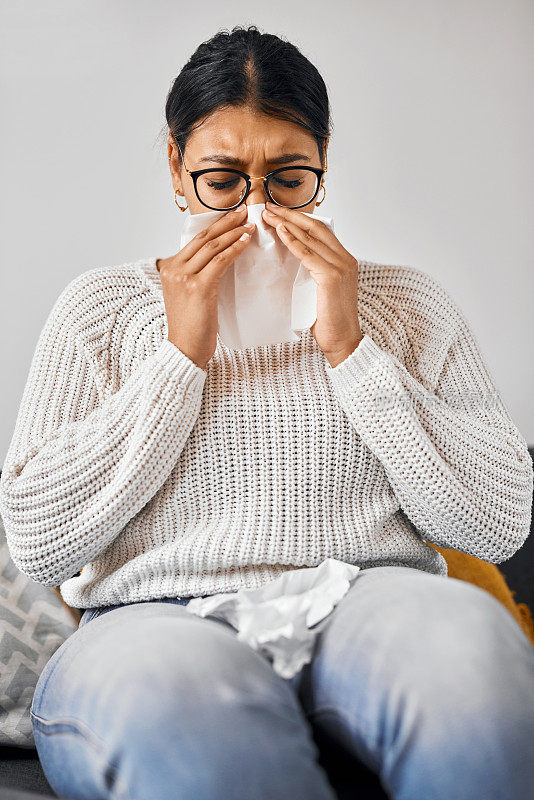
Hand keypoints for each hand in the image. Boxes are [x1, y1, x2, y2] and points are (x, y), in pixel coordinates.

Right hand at [159, 205, 254, 369]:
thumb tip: (218, 257)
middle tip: (244, 210)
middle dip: (226, 221)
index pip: (195, 240)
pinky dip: (234, 249)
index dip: (216, 226)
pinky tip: (245, 241)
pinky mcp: (197, 287)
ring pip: (212, 246)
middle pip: (203, 238)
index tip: (232, 216)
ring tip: (249, 224)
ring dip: (233, 232)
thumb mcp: (188, 293)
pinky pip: (219, 261)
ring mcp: (184, 277)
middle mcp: (173, 268)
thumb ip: (196, 274)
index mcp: (168, 267)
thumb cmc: (191, 325)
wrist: (185, 348)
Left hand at [262, 201, 362, 367]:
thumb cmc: (328, 320)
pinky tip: (280, 232)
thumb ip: (311, 272)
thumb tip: (291, 259)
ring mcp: (341, 267)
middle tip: (268, 207)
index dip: (299, 219)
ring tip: (268, 216)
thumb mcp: (318, 289)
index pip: (320, 231)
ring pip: (311, 237)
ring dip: (287, 224)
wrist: (341, 341)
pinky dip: (293, 241)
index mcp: (344, 260)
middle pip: (315, 227)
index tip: (278, 213)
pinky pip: (308, 254)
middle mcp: (345, 259)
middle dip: (290, 215)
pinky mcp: (332, 277)